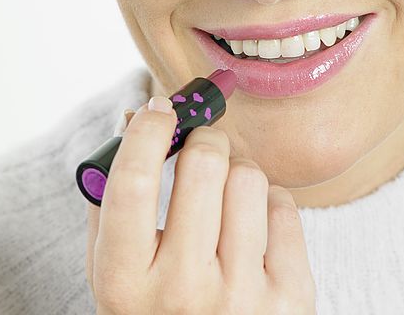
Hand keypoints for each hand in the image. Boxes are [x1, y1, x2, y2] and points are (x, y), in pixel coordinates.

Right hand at [86, 98, 315, 314]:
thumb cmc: (159, 306)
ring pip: (249, 177)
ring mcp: (242, 297)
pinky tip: (255, 227)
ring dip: (238, 170)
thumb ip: (114, 199)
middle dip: (204, 139)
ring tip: (228, 195)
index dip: (148, 132)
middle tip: (202, 146)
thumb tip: (135, 118)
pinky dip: (269, 201)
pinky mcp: (290, 297)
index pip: (133, 183)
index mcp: (126, 284)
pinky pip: (285, 204)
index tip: (160, 108)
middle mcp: (183, 292)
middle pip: (204, 165)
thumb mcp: (118, 269)